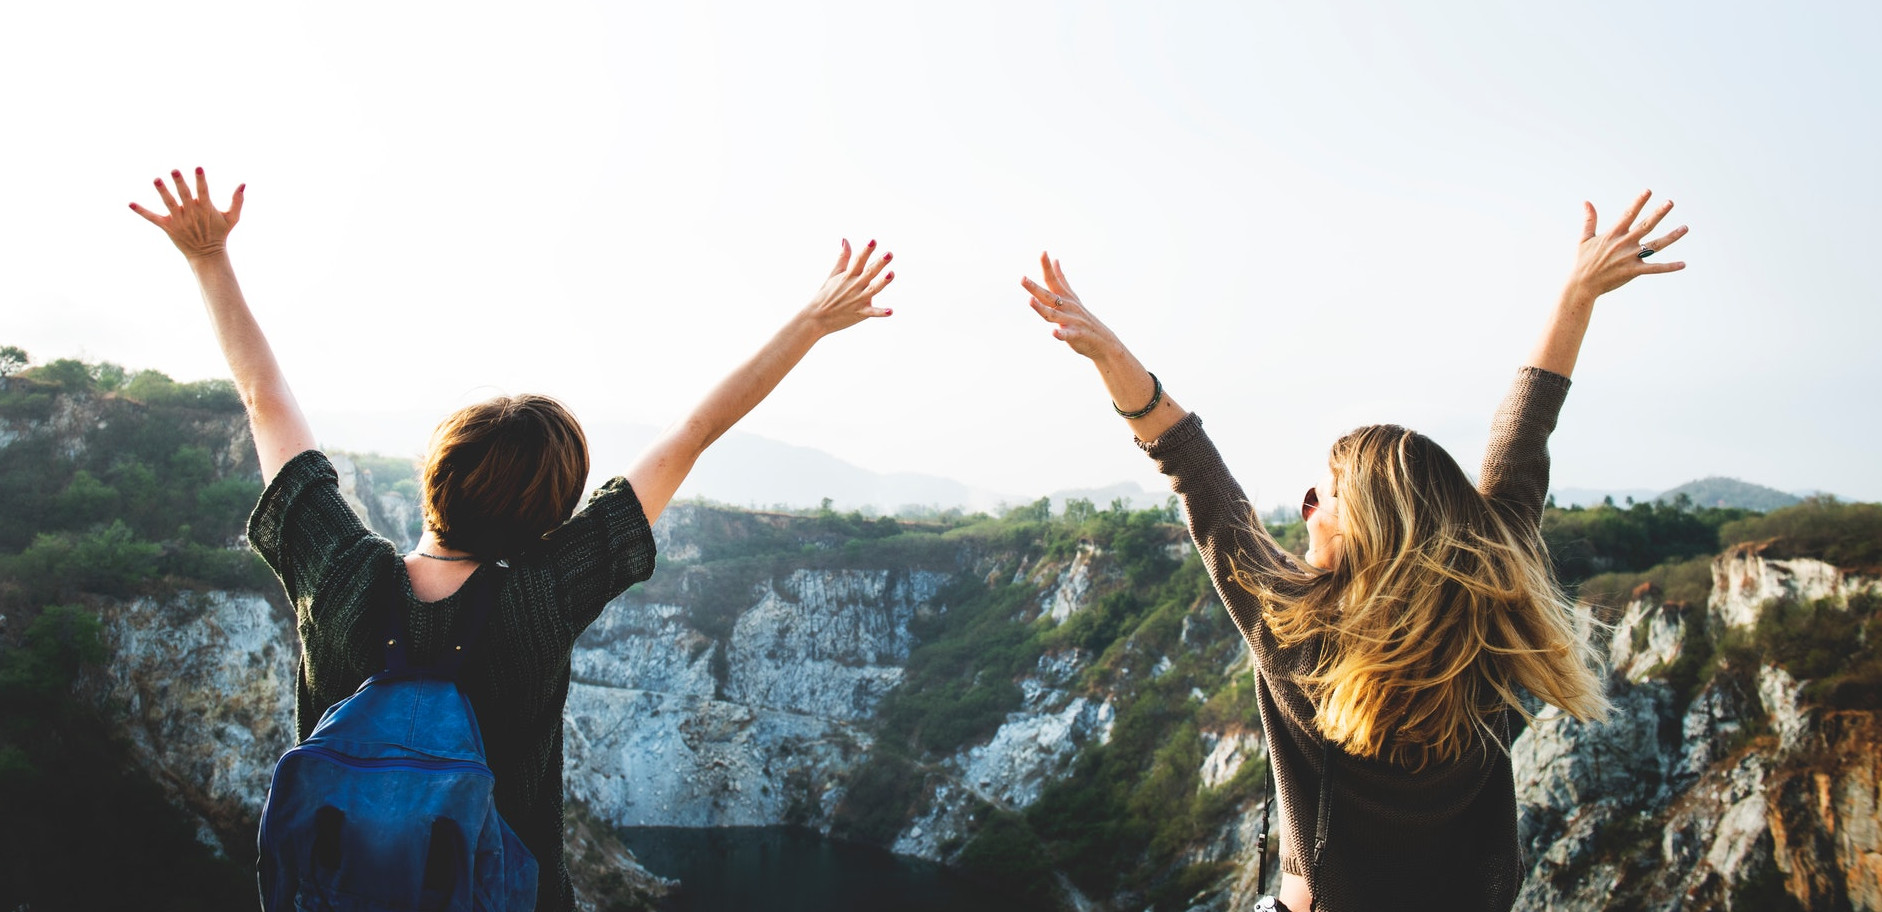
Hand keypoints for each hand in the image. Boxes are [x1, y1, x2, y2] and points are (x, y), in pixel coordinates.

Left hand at [129, 167, 244, 260]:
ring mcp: (179, 220)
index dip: (200, 180)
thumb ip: (237, 201)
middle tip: (174, 171)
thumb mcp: (232, 218)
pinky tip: (130, 204)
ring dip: (162, 192)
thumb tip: (243, 184)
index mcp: (206, 208)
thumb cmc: (220, 234)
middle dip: (179, 183)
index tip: (198, 168)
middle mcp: (191, 213)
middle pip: (184, 195)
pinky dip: (142, 212)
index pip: (203, 191)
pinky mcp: (168, 227)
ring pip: (168, 203)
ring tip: (156, 180)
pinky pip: (153, 218)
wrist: (207, 254)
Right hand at [801, 239, 894, 334]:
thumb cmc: (826, 294)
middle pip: (869, 272)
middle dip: (879, 263)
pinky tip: (890, 311)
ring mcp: (858, 300)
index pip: (859, 260)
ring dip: (882, 282)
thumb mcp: (833, 274)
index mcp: (848, 276)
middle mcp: (855, 286)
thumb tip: (845, 239)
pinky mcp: (860, 313)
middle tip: (889, 254)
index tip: (873, 241)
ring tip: (891, 274)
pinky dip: (881, 312)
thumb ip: (843, 257)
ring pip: (873, 289)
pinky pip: (872, 312)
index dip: (866, 250)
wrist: (816, 317)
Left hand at [1021, 252, 1122, 360]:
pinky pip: (1067, 334)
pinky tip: (1054, 332)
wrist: (1103, 340)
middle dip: (1035, 288)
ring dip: (1041, 308)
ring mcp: (1072, 320)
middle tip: (1022, 279)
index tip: (1043, 252)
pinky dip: (1061, 333)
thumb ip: (1061, 279)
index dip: (1047, 267)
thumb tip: (1055, 260)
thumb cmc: (1083, 317)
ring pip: (1054, 314)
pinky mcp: (1076, 335)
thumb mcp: (1071, 296)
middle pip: (1048, 296)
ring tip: (1030, 300)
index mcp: (1064, 297)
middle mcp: (1067, 306)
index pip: (1053, 280)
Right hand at [1565, 190, 1687, 299]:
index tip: (1648, 191)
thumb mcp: (1584, 239)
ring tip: (1685, 228)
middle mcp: (1624, 244)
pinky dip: (1669, 267)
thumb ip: (1589, 220)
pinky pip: (1655, 268)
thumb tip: (1586, 202)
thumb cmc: (1583, 261)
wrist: (1582, 285)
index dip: (1639, 202)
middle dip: (1658, 213)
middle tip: (1670, 202)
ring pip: (1655, 245)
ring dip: (1671, 237)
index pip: (1628, 214)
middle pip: (1646, 226)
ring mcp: (1630, 258)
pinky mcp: (1633, 271)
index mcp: (1613, 234)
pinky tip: (1683, 264)